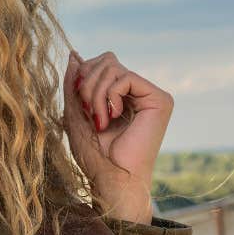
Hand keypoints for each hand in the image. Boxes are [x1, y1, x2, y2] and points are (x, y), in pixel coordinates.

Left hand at [63, 51, 172, 223]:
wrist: (112, 180)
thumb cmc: (95, 155)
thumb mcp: (75, 113)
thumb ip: (74, 84)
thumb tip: (73, 54)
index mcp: (122, 95)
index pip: (101, 64)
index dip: (83, 77)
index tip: (79, 105)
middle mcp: (139, 92)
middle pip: (106, 60)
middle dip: (87, 83)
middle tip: (87, 112)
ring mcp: (151, 95)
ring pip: (113, 66)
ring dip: (95, 93)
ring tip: (98, 120)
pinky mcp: (160, 100)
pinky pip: (125, 77)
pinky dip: (109, 95)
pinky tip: (112, 117)